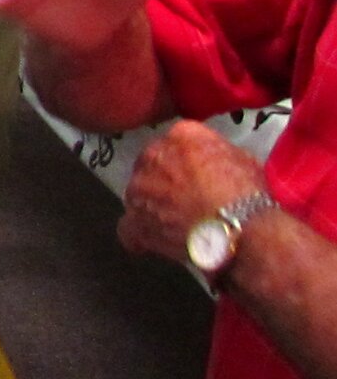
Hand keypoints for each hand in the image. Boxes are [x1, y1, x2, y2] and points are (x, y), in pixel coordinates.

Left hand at [117, 120, 263, 266]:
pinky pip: (129, 228)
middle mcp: (154, 156)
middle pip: (152, 166)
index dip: (185, 163)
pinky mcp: (136, 220)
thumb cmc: (249, 196)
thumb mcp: (242, 160)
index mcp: (182, 136)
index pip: (176, 143)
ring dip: (152, 207)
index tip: (196, 175)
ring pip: (139, 195)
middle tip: (185, 201)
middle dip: (164, 182)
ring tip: (176, 225)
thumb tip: (213, 164)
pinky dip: (139, 236)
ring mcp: (140, 188)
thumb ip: (216, 155)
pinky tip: (153, 243)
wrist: (241, 227)